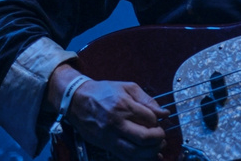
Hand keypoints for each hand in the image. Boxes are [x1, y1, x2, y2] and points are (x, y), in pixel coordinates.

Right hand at [50, 65, 168, 160]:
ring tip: (158, 146)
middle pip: (143, 138)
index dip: (158, 121)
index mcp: (124, 106)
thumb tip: (164, 112)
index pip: (149, 119)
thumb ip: (147, 99)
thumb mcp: (128, 87)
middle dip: (158, 138)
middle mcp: (117, 123)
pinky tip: (149, 156)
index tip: (158, 120)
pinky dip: (139, 159)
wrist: (77, 100)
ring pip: (134, 152)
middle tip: (162, 135)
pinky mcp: (105, 145)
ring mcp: (110, 136)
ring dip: (151, 152)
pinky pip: (124, 157)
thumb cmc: (103, 91)